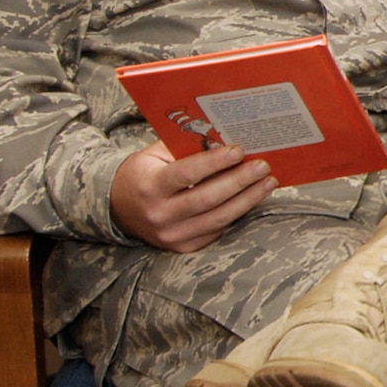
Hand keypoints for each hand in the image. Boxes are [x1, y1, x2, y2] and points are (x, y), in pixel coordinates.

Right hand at [110, 142, 276, 251]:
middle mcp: (159, 214)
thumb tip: (226, 139)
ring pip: (218, 218)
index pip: (186, 174)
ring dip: (248, 199)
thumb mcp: (156, 155)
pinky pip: (217, 230)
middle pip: (207, 198)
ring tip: (268, 181)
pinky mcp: (183, 246)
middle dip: (239, 181)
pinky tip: (253, 198)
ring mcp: (171, 235)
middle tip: (263, 166)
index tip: (239, 150)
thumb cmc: (144, 173)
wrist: (118, 207)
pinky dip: (238, 213)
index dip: (215, 162)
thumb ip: (186, 148)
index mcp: (150, 186)